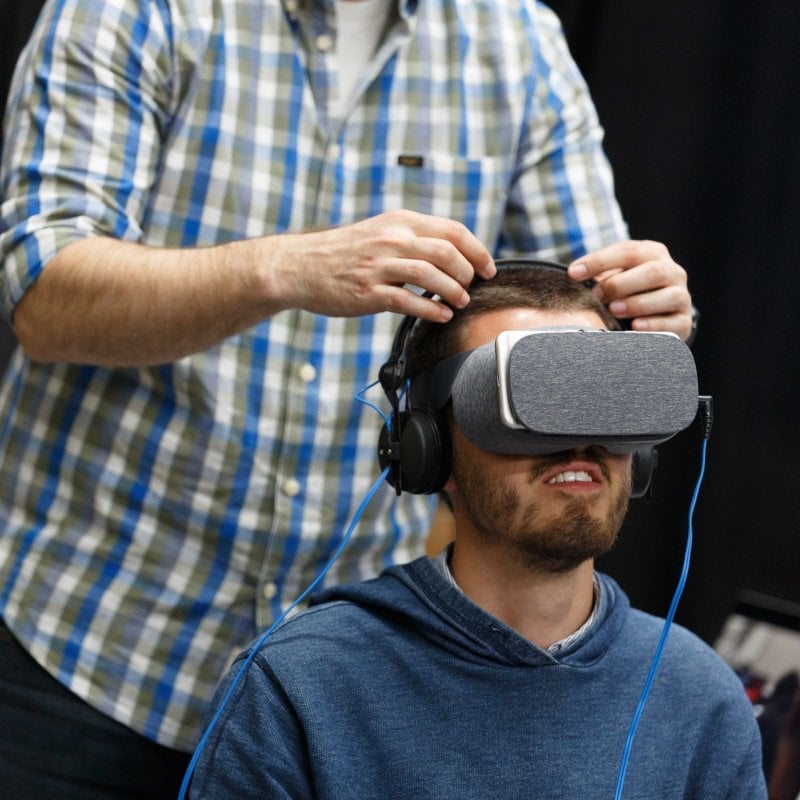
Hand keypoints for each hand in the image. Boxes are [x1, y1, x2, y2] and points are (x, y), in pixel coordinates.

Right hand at [268, 209, 495, 322]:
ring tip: (461, 302)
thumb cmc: (344, 253)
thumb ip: (413, 239)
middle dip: (468, 273)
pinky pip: (408, 301)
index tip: (488, 269)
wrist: (300, 266)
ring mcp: (379, 266)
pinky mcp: (368, 292)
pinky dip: (431, 310)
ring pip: (431, 275)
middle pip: (447, 252)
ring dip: (453, 292)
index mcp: (399, 221)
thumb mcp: (380, 232)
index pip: (452, 230)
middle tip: (472, 288)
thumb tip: (451, 255)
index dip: (477, 251)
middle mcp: (391, 239)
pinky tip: (441, 316)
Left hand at [566, 240, 692, 340]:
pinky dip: (653, 324)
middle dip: (620, 284)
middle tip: (597, 296)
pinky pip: (672, 322)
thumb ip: (600, 275)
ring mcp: (681, 296)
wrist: (658, 315)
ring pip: (668, 296)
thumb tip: (574, 276)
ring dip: (637, 303)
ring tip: (614, 310)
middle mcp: (671, 271)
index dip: (599, 260)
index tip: (573, 273)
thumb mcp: (616, 277)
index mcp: (652, 253)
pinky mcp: (683, 321)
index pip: (627, 251)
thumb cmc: (628, 292)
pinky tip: (634, 327)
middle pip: (652, 271)